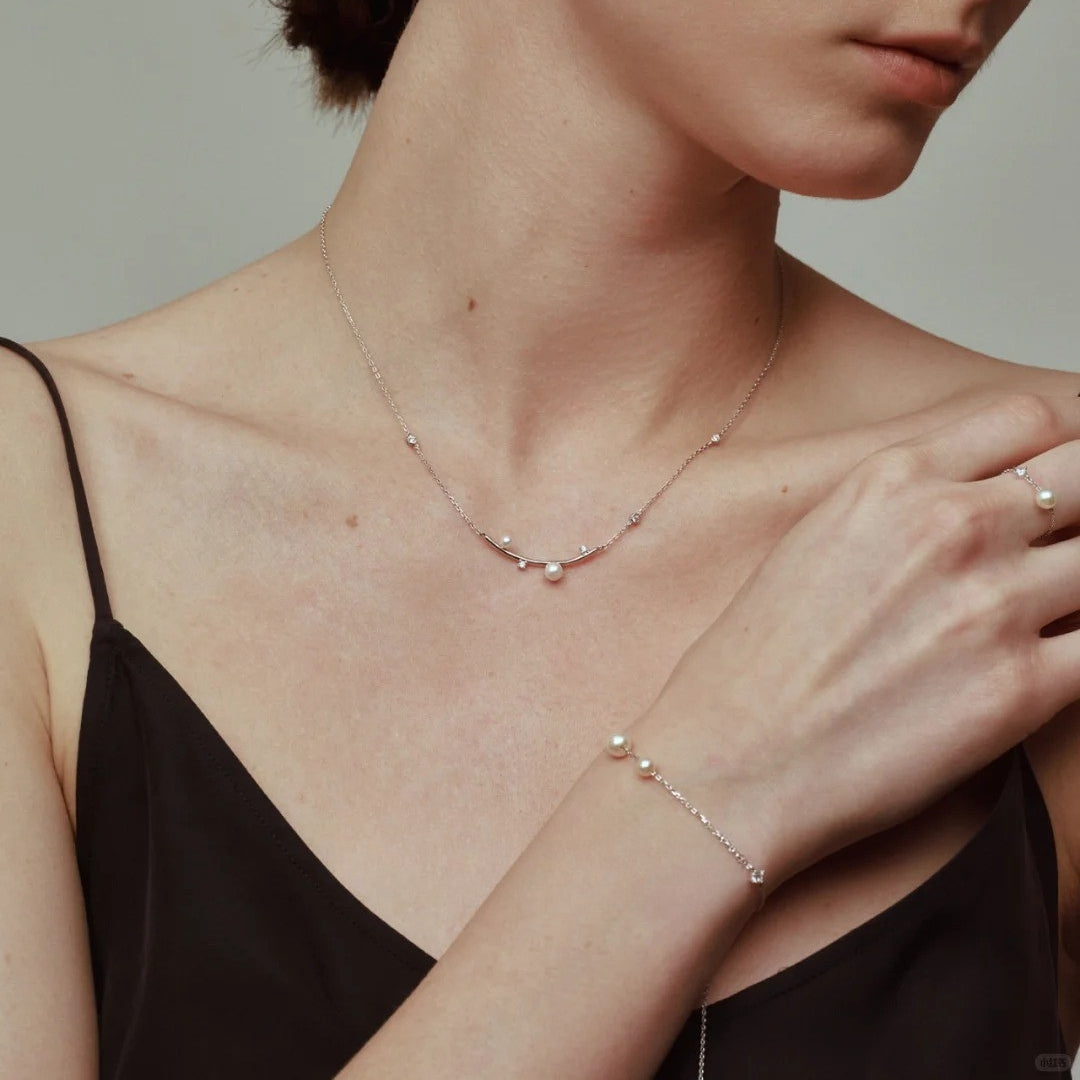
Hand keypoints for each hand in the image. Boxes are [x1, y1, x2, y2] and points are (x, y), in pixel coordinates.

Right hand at [635, 393, 1079, 890]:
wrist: (731, 757)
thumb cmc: (753, 661)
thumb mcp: (815, 540)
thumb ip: (901, 507)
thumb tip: (973, 506)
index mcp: (891, 481)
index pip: (1028, 420)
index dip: (1064, 443)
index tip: (1065, 474)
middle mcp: (951, 525)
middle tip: (1067, 544)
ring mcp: (993, 603)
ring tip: (1052, 611)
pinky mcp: (1022, 689)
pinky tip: (1055, 662)